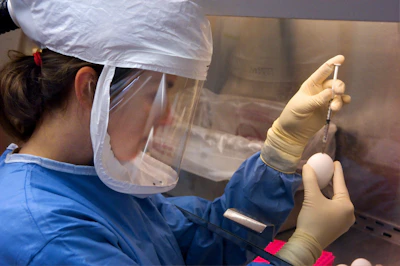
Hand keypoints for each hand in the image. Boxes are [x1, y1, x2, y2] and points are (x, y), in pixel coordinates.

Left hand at [261, 55, 350, 172]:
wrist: (293, 132)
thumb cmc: (293, 115)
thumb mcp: (302, 106)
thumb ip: (317, 99)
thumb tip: (331, 92)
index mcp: (310, 85)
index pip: (323, 71)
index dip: (332, 64)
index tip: (341, 58)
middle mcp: (320, 90)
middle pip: (334, 83)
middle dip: (338, 85)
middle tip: (338, 92)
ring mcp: (326, 100)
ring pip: (338, 94)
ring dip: (339, 98)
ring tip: (334, 108)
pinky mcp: (329, 110)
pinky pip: (340, 103)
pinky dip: (344, 102)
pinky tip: (344, 103)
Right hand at [276, 162, 354, 265]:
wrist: (308, 243)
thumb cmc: (313, 219)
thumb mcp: (311, 197)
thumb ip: (310, 179)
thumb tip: (307, 166)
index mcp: (346, 205)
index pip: (341, 184)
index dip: (337, 171)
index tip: (335, 161)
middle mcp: (349, 213)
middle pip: (339, 193)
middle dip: (331, 181)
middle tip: (325, 170)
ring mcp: (344, 221)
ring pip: (336, 201)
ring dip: (328, 191)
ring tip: (322, 181)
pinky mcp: (337, 226)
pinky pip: (334, 208)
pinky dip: (328, 200)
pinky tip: (321, 195)